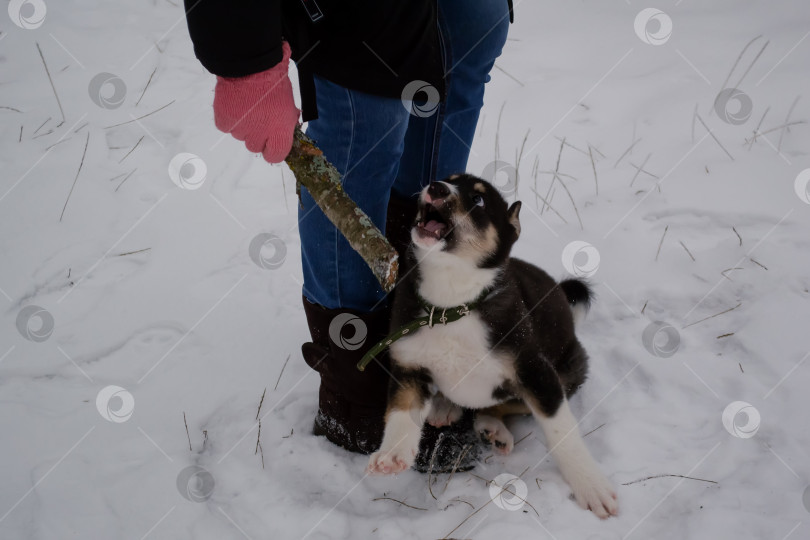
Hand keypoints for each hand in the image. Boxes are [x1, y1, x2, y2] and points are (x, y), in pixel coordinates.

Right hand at [213, 42, 299, 162]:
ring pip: (240, 136)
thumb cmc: (274, 83)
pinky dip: (230, 119)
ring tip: (246, 105)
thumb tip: (285, 131)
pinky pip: (227, 126)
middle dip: (257, 135)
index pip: (275, 156)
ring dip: (243, 126)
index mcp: (279, 132)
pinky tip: (234, 105)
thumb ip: (286, 123)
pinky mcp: (224, 121)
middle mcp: (259, 135)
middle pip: (255, 147)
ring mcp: (240, 129)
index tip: (272, 142)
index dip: (273, 150)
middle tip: (258, 117)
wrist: (250, 65)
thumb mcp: (289, 104)